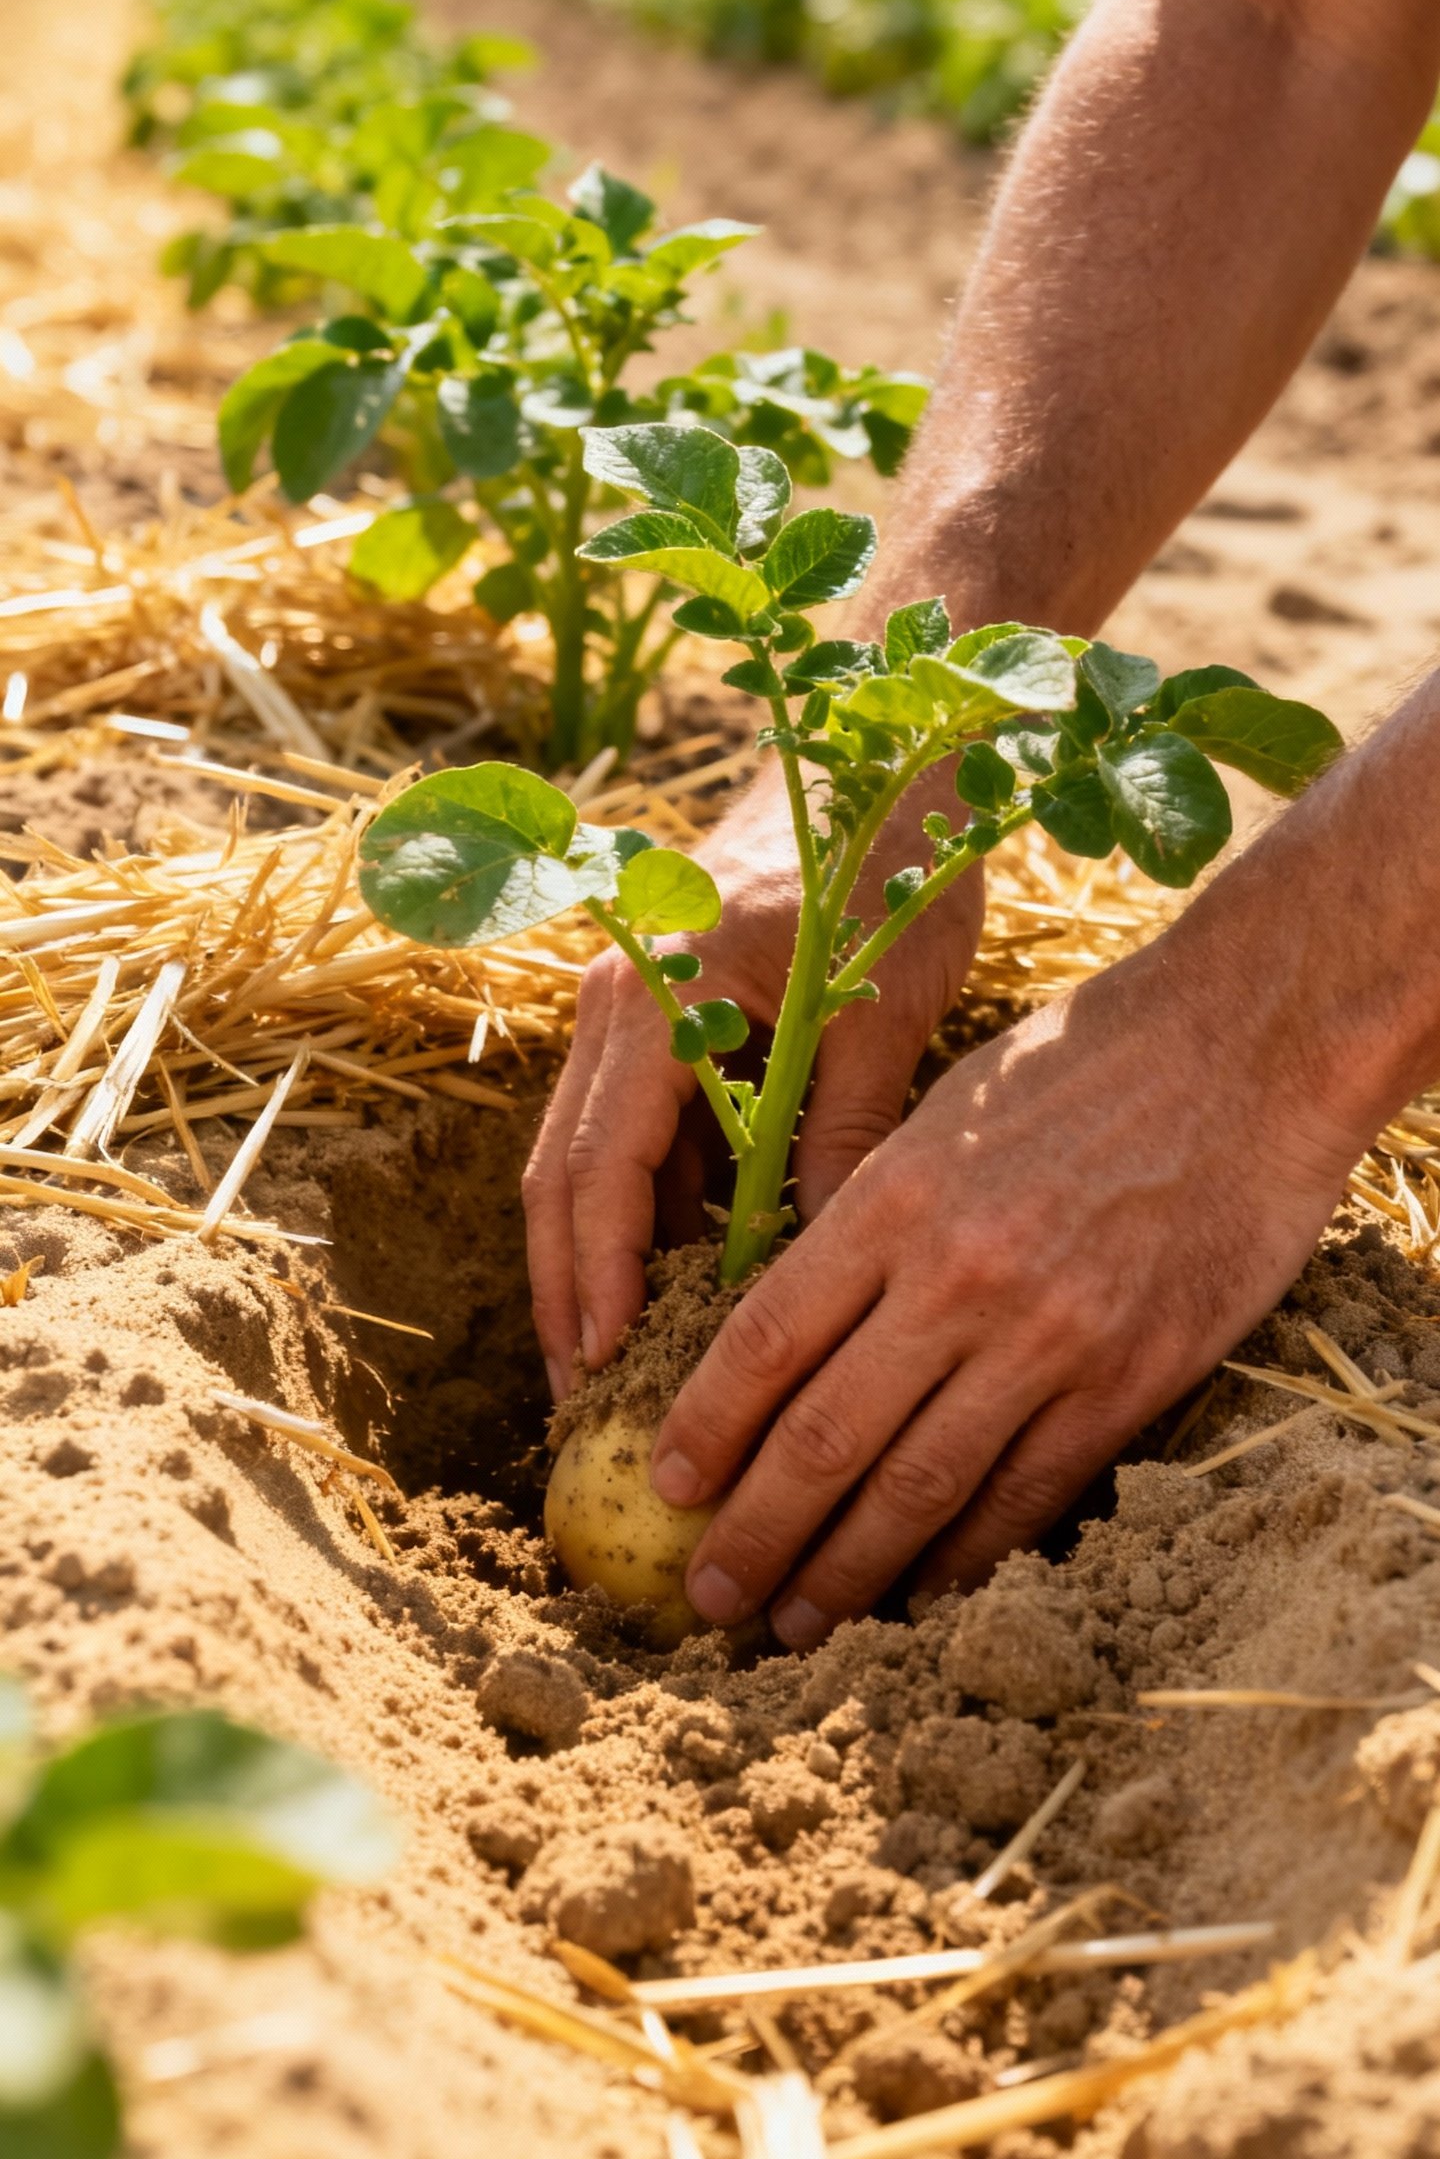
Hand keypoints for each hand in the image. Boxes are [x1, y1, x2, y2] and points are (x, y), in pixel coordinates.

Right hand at [523, 765, 985, 1398]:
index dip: (601, 1276)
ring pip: (584, 1163)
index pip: (603, 1167)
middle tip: (584, 1401)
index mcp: (660, 1000)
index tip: (609, 1367)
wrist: (874, 757)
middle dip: (569, 1295)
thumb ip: (839, 1135)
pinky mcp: (655, 1026)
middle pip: (563, 1178)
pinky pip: (630, 1137)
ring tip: (615, 1372)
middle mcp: (617, 1006)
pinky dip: (642, 1216)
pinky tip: (672, 1292)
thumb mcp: (878, 1013)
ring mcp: (626, 1013)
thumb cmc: (887, 870)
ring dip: (595, 1264)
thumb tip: (814, 1265)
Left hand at [651, 920, 1364, 1645]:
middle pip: (824, 1437)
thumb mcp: (943, 1110)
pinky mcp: (1132, 1378)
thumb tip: (796, 1317)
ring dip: (844, 1572)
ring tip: (793, 1626)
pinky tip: (919, 1597)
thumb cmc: (1084, 1063)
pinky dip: (965, 1558)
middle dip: (754, 1533)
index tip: (667, 1484)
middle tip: (706, 1598)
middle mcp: (959, 1278)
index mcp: (896, 1199)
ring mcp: (1049, 1337)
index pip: (767, 1341)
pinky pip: (1027, 1492)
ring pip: (918, 1488)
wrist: (1248, 1050)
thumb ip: (872, 1214)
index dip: (707, 1427)